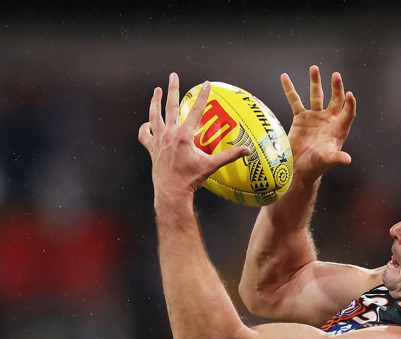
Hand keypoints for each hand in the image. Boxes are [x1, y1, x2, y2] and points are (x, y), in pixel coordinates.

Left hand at [138, 73, 249, 205]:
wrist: (171, 192)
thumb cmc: (191, 180)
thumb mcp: (211, 166)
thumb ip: (229, 156)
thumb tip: (247, 151)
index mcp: (184, 136)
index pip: (196, 111)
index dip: (203, 96)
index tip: (206, 84)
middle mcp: (170, 134)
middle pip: (170, 106)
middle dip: (172, 88)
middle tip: (173, 76)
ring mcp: (159, 140)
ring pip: (154, 115)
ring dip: (155, 101)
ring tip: (157, 90)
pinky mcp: (151, 148)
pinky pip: (144, 134)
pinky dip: (145, 127)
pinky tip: (148, 123)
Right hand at [281, 65, 355, 181]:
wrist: (299, 169)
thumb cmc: (316, 167)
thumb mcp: (326, 161)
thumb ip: (336, 158)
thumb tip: (347, 159)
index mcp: (338, 129)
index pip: (347, 113)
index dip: (349, 105)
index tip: (349, 95)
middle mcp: (328, 120)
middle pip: (335, 100)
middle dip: (336, 87)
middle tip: (336, 76)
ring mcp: (314, 117)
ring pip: (316, 95)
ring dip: (315, 82)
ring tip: (314, 68)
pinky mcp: (300, 117)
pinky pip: (295, 100)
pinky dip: (290, 89)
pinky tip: (285, 77)